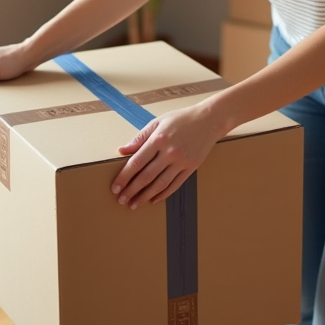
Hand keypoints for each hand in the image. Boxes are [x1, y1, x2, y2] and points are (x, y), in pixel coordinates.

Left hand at [110, 102, 227, 209]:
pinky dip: (163, 194)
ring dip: (145, 196)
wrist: (208, 120)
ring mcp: (181, 161)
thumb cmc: (181, 119)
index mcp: (158, 139)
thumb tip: (122, 150)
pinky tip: (154, 200)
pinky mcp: (191, 167)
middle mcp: (169, 152)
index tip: (115, 187)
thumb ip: (139, 138)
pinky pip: (175, 184)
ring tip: (135, 204)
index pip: (136, 162)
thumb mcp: (157, 122)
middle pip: (146, 176)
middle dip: (132, 190)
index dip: (124, 177)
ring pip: (160, 184)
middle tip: (122, 200)